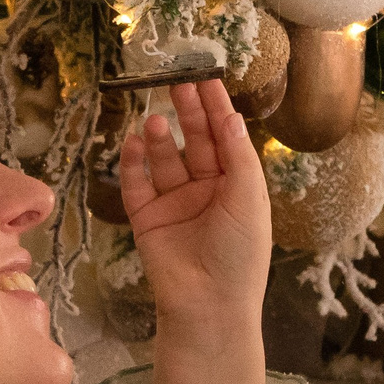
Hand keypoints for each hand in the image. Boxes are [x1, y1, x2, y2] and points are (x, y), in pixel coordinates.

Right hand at [118, 76, 270, 334]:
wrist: (209, 305)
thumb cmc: (240, 255)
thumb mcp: (250, 199)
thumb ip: (239, 155)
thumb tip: (230, 115)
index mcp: (236, 186)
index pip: (226, 138)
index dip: (217, 108)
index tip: (208, 78)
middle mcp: (206, 191)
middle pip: (195, 141)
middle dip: (188, 113)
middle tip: (178, 83)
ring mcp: (174, 204)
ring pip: (165, 159)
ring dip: (161, 138)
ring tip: (157, 120)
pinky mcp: (146, 219)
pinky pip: (136, 184)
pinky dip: (133, 163)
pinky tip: (134, 143)